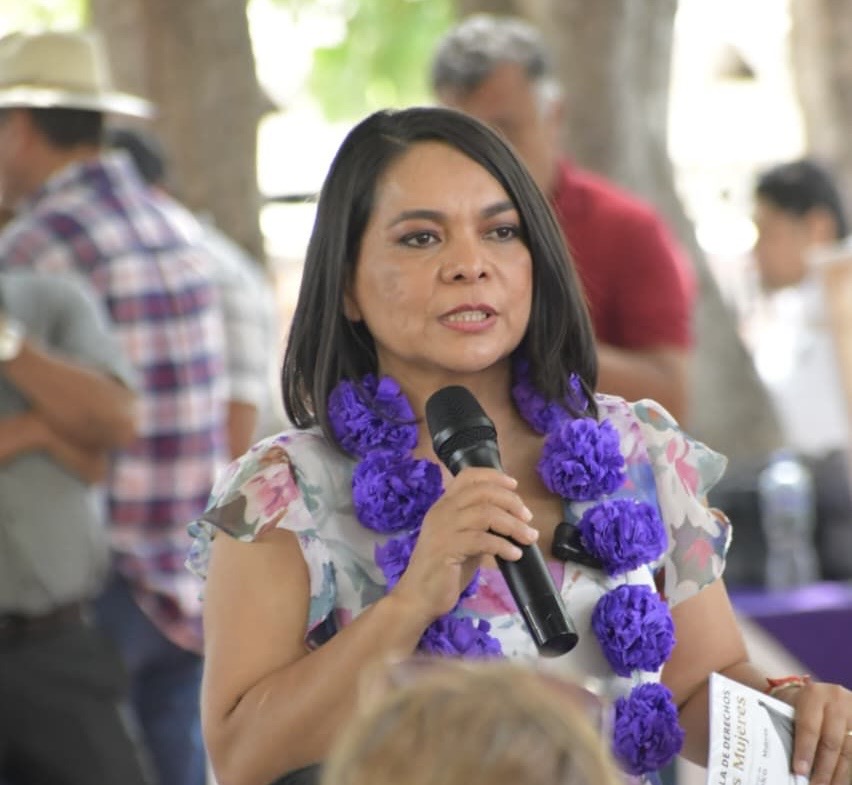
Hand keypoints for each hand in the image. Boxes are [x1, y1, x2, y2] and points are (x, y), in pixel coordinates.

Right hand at [391, 466, 537, 623]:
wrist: (418, 597)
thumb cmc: (443, 571)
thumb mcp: (463, 540)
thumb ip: (479, 526)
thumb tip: (511, 518)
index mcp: (444, 505)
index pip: (468, 476)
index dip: (494, 477)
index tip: (514, 486)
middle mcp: (442, 511)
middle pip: (482, 492)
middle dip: (511, 502)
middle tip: (528, 518)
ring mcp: (443, 529)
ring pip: (486, 513)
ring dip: (513, 525)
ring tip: (528, 538)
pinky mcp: (447, 549)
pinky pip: (482, 540)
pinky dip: (503, 545)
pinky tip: (514, 555)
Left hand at [783, 680, 851, 784]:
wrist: (818, 694)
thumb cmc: (800, 705)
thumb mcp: (792, 709)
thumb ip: (791, 730)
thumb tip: (794, 766)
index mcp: (814, 694)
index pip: (809, 727)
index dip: (805, 751)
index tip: (799, 771)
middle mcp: (837, 701)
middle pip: (832, 742)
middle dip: (823, 769)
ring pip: (849, 751)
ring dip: (838, 774)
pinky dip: (848, 770)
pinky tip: (840, 780)